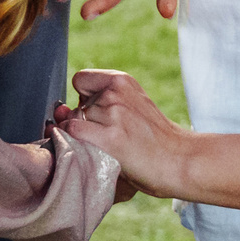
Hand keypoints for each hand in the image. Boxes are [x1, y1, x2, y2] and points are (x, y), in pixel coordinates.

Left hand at [59, 68, 188, 197]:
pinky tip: (95, 155)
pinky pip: (73, 134)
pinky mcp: (111, 139)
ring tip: (109, 149)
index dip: (84, 100)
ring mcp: (113, 115)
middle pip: (75, 106)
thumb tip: (59, 112)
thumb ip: (97, 104)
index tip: (99, 115)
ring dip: (81, 139)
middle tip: (111, 139)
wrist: (181, 161)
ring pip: (72, 122)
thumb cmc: (153, 140)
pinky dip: (74, 145)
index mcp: (122, 80)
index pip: (81, 79)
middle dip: (85, 123)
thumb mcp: (131, 107)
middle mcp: (116, 93)